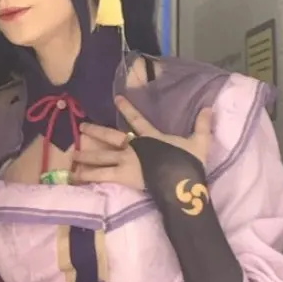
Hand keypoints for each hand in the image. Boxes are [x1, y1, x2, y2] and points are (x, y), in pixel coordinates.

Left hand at [71, 97, 212, 190]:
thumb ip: (202, 125)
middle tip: (81, 127)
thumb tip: (209, 107)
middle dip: (96, 132)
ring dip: (87, 155)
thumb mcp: (198, 142)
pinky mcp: (123, 175)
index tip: (117, 99)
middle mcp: (134, 147)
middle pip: (111, 137)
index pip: (136, 119)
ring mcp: (127, 161)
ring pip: (102, 157)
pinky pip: (102, 175)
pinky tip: (76, 177)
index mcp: (150, 137)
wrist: (181, 182)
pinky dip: (89, 175)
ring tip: (73, 155)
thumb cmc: (188, 163)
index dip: (126, 109)